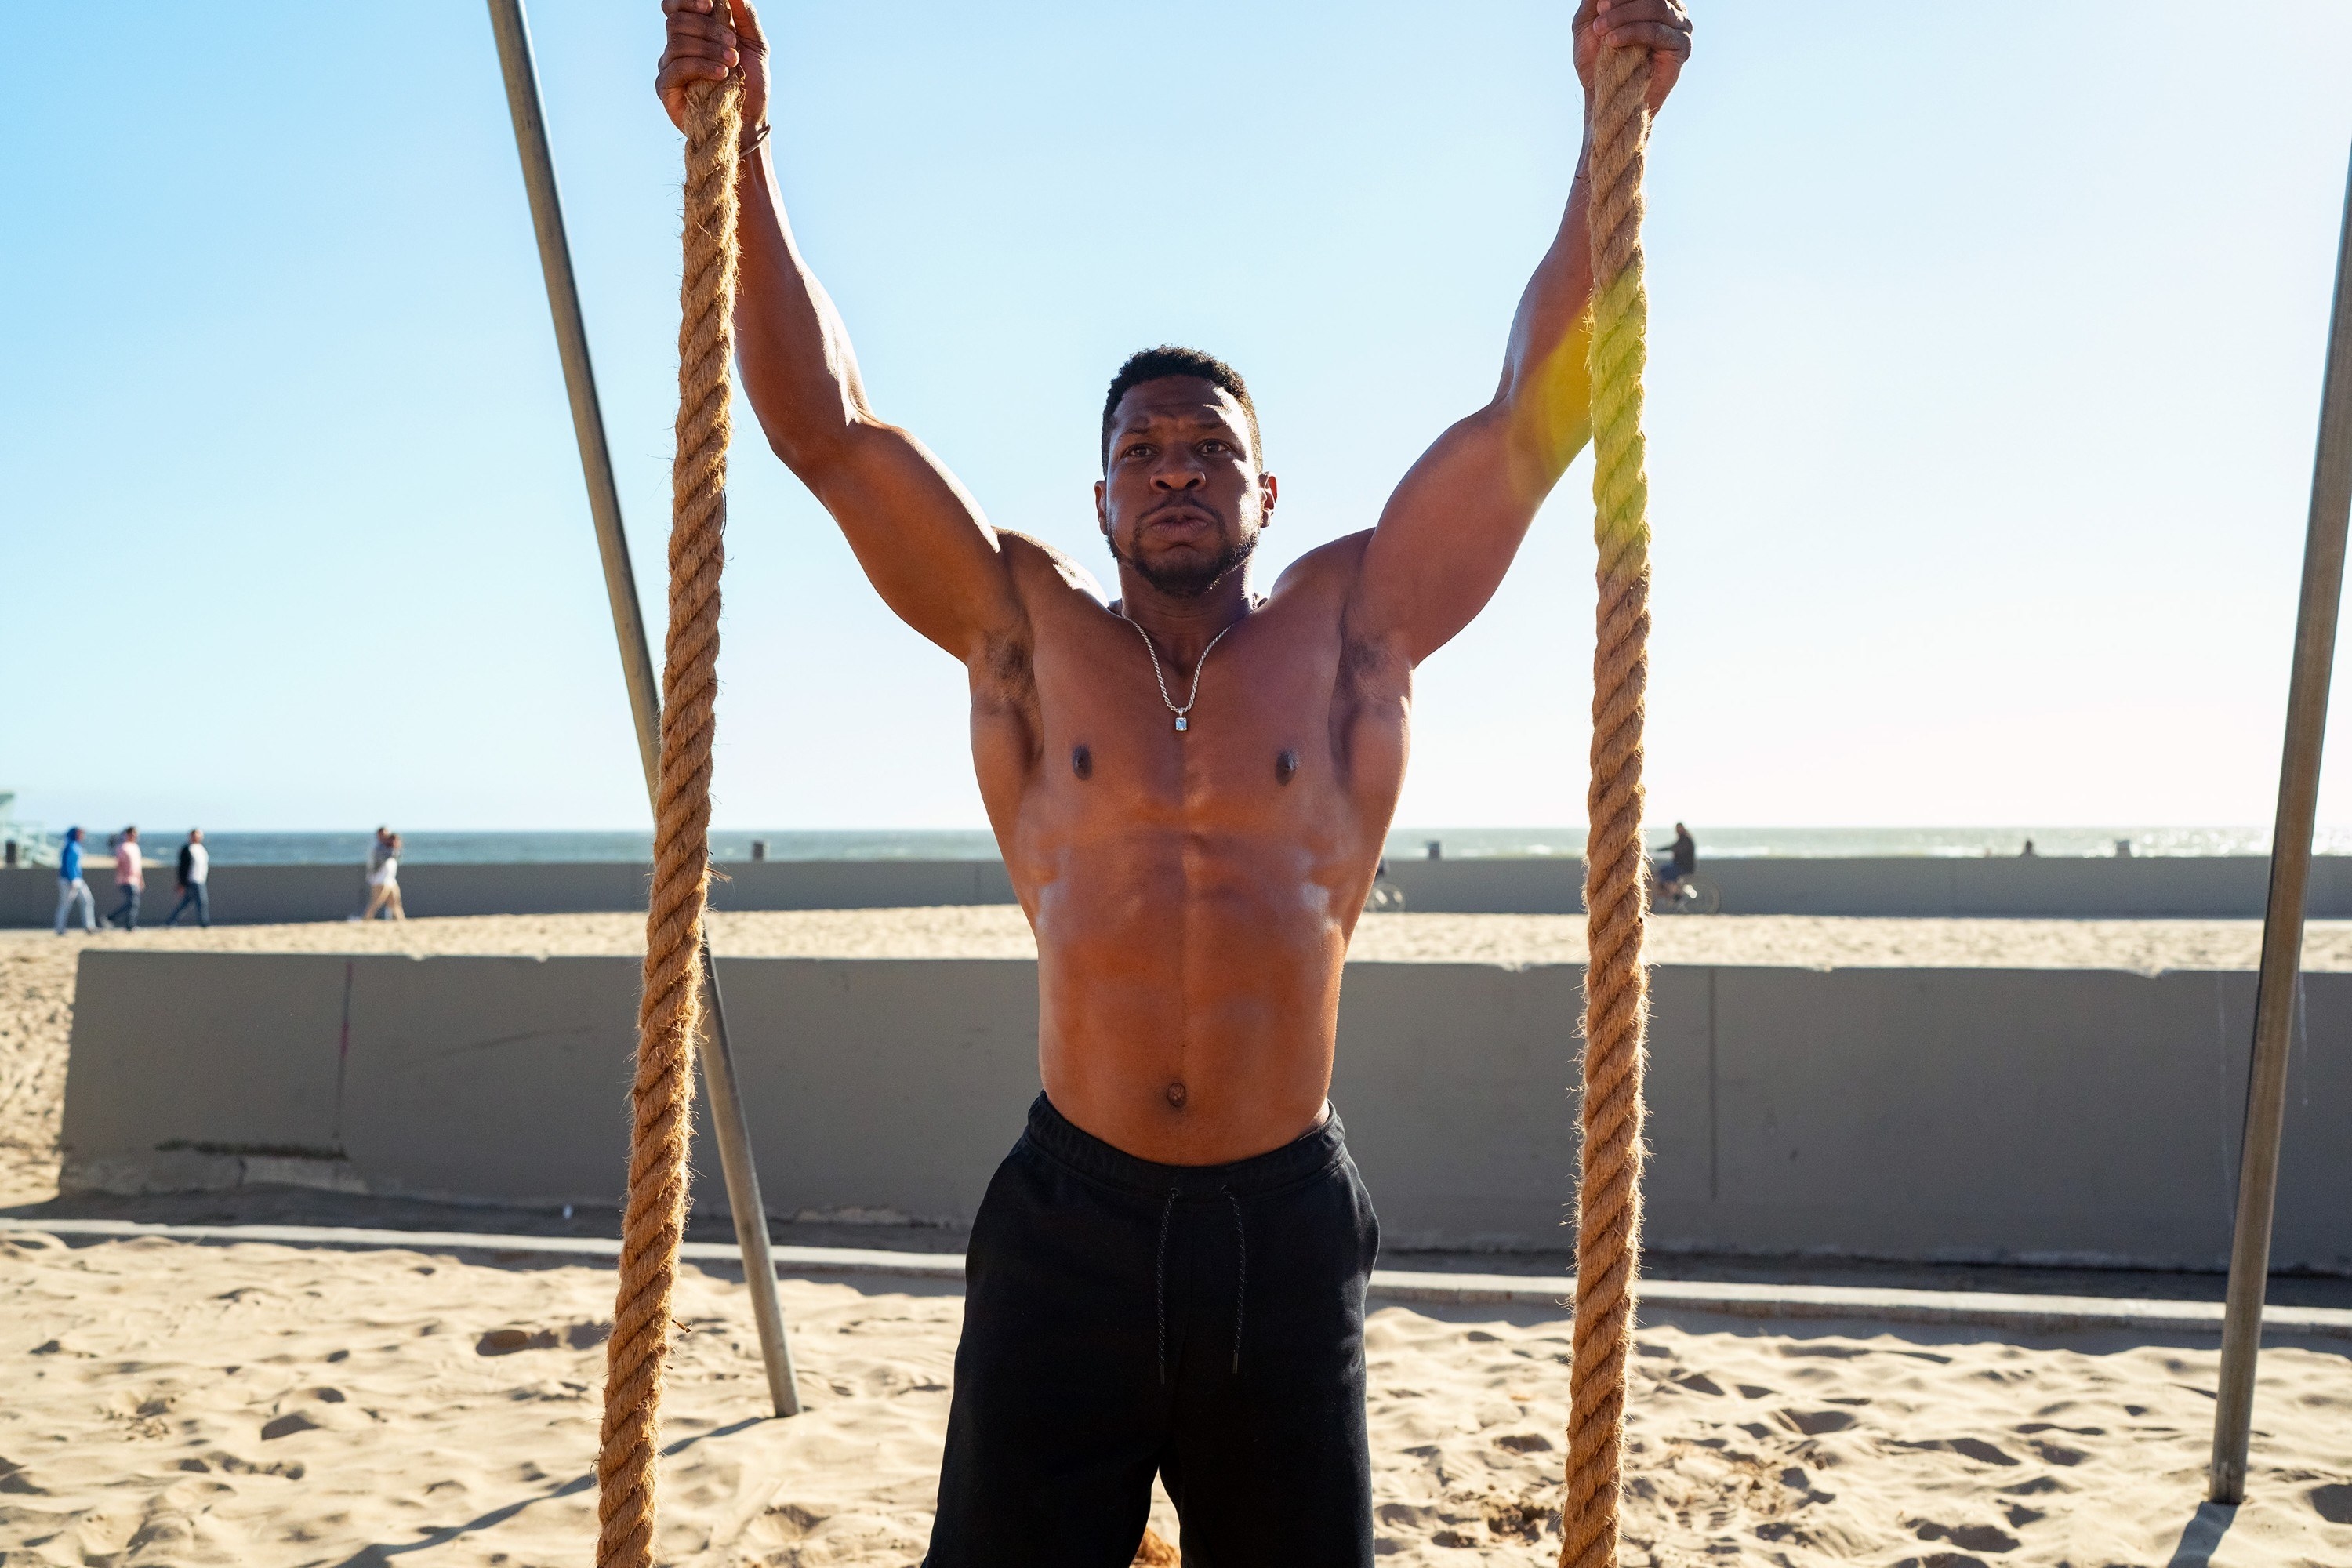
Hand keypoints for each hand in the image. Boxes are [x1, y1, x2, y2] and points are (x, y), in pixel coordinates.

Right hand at [657, 0, 768, 136]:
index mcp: (694, 31)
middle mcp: (677, 45)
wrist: (749, 120)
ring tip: (731, 64)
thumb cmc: (750, 83)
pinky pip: (677, 67)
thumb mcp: (756, 45)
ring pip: (676, 41)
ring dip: (709, 49)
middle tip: (733, 46)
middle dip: (708, 29)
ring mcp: (669, 65)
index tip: (710, 5)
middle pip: (676, 21)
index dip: (687, 0)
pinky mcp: (666, 87)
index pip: (674, 5)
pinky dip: (701, 66)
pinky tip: (721, 75)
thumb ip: (745, 15)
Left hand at [1573, 0, 1692, 116]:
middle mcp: (1672, 9)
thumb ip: (1595, 0)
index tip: (1598, 5)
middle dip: (1621, 1)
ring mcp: (1680, 27)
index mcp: (1655, 0)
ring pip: (1655, 6)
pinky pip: (1658, 31)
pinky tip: (1613, 40)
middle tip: (1598, 15)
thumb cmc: (1597, 60)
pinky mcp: (1682, 47)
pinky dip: (1632, 32)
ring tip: (1601, 30)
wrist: (1606, 99)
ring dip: (1623, 15)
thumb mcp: (1588, 22)